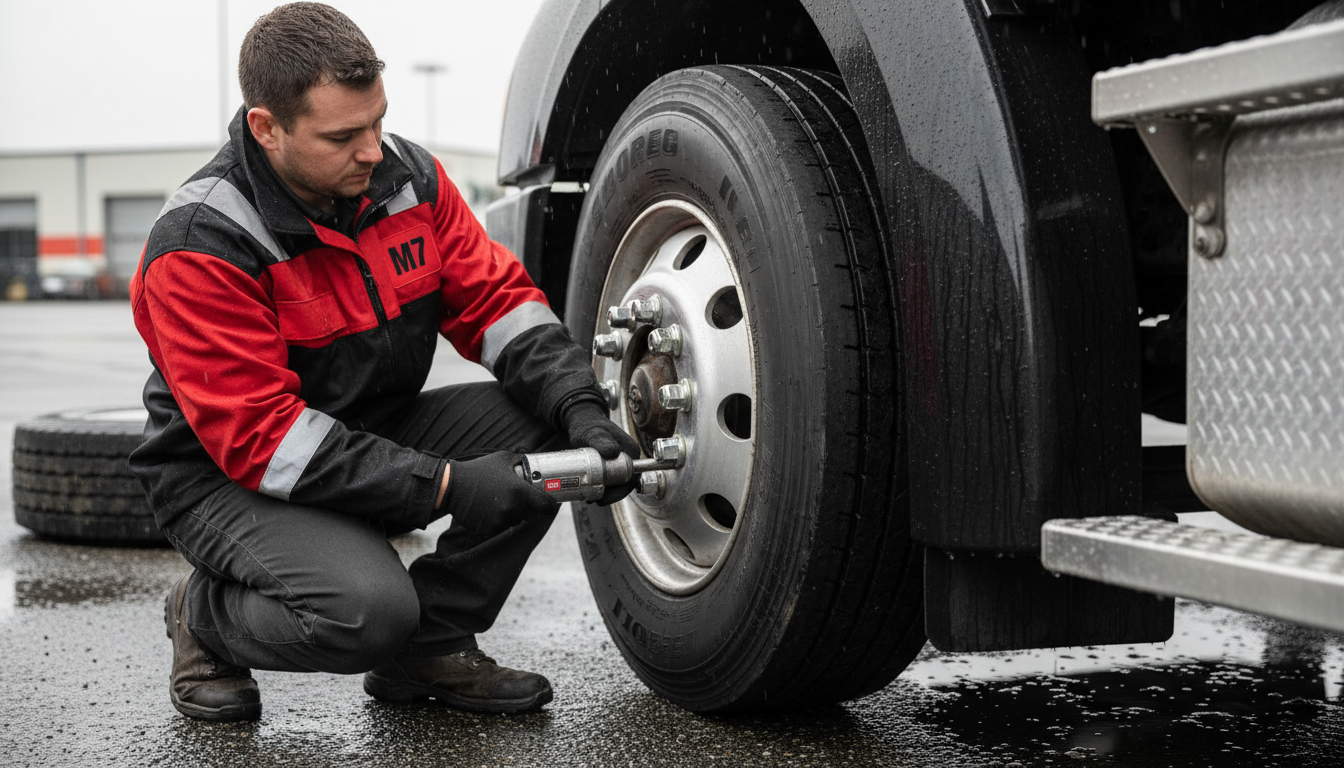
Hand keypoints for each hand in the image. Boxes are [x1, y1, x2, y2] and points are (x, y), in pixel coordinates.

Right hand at [440, 451, 559, 534]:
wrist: (452, 486)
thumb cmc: (478, 470)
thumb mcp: (502, 459)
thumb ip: (521, 461)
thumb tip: (534, 462)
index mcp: (519, 491)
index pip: (545, 505)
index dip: (550, 506)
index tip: (551, 504)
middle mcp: (512, 507)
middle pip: (532, 515)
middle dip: (529, 509)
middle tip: (521, 500)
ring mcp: (501, 520)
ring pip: (516, 521)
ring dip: (513, 515)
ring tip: (500, 502)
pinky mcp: (490, 529)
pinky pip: (501, 527)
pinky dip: (499, 521)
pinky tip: (489, 510)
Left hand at [563, 399, 640, 504]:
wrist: (581, 420)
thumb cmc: (587, 425)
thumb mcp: (592, 433)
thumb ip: (600, 440)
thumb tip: (614, 452)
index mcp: (631, 451)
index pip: (630, 479)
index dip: (617, 492)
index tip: (602, 498)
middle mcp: (629, 457)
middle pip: (623, 484)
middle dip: (609, 495)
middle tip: (592, 500)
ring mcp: (620, 461)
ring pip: (616, 483)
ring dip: (605, 493)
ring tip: (588, 497)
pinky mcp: (611, 463)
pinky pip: (610, 478)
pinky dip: (601, 486)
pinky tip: (589, 490)